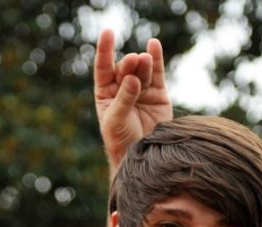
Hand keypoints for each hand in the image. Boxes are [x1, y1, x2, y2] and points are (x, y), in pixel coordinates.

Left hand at [95, 29, 172, 170]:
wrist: (142, 158)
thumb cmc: (121, 141)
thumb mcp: (116, 120)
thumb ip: (124, 99)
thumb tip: (134, 78)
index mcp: (106, 93)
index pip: (103, 67)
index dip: (105, 50)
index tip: (108, 32)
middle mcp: (123, 88)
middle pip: (125, 68)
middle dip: (127, 64)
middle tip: (133, 62)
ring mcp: (141, 89)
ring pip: (142, 70)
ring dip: (142, 63)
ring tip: (143, 60)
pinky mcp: (158, 94)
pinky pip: (157, 73)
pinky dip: (156, 58)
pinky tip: (153, 45)